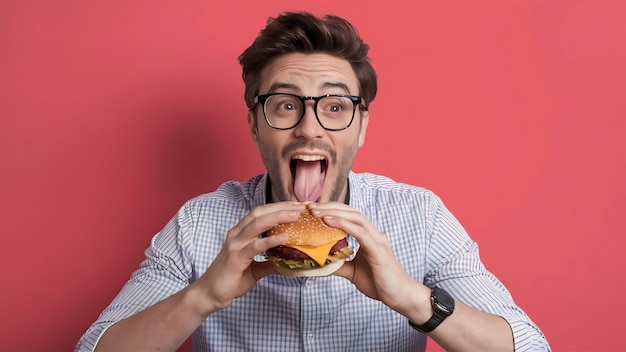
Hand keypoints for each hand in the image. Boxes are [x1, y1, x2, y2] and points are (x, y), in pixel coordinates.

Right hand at [194, 202, 305, 311]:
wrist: (210, 295)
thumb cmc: (230, 280)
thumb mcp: (255, 269)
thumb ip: (269, 262)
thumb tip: (287, 261)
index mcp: (240, 234)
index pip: (260, 213)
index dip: (278, 207)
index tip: (296, 206)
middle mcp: (236, 235)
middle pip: (259, 213)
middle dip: (281, 207)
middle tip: (300, 206)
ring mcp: (235, 245)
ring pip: (257, 224)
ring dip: (278, 217)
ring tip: (295, 215)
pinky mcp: (236, 257)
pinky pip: (255, 246)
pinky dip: (271, 240)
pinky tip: (285, 237)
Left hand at [307, 202, 430, 316]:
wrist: (401, 296)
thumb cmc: (380, 283)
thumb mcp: (353, 272)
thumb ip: (339, 265)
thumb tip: (320, 264)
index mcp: (368, 237)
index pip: (348, 216)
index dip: (331, 210)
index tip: (313, 211)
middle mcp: (373, 234)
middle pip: (350, 212)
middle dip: (329, 207)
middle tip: (309, 207)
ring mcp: (377, 240)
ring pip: (355, 217)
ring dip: (334, 212)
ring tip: (316, 211)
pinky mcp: (378, 249)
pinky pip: (360, 232)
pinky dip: (343, 224)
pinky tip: (328, 221)